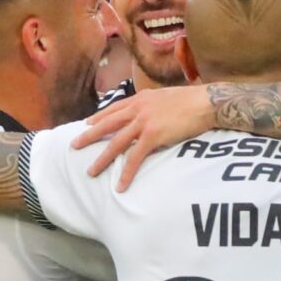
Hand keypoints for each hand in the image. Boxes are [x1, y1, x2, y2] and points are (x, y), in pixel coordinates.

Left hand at [71, 84, 215, 190]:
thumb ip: (156, 105)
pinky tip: (120, 184)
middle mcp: (138, 108)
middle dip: (89, 135)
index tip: (88, 123)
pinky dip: (126, 172)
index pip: (115, 108)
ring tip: (91, 171)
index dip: (99, 117)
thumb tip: (155, 113)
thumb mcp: (168, 97)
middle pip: (107, 124)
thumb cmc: (193, 100)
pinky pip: (135, 157)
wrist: (206, 102)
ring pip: (116, 142)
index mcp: (141, 98)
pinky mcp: (153, 136)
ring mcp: (144, 122)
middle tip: (75, 145)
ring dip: (102, 159)